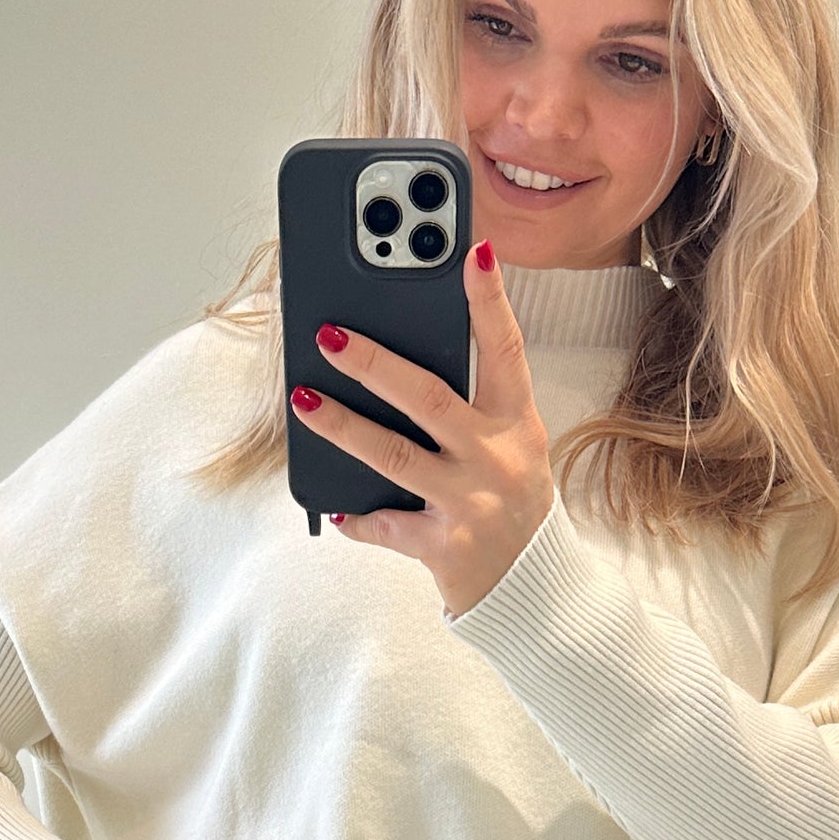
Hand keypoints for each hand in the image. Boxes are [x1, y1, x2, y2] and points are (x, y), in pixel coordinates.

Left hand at [287, 238, 555, 617]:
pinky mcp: (445, 546)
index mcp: (516, 422)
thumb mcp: (510, 446)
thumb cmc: (512, 502)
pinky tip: (337, 508)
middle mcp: (496, 458)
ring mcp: (470, 502)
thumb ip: (471, 407)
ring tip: (303, 400)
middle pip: (428, 397)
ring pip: (394, 455)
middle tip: (329, 334)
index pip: (506, 349)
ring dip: (342, 426)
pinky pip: (387, 525)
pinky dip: (358, 518)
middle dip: (373, 362)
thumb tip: (393, 363)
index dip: (489, 299)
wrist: (535, 589)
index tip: (472, 250)